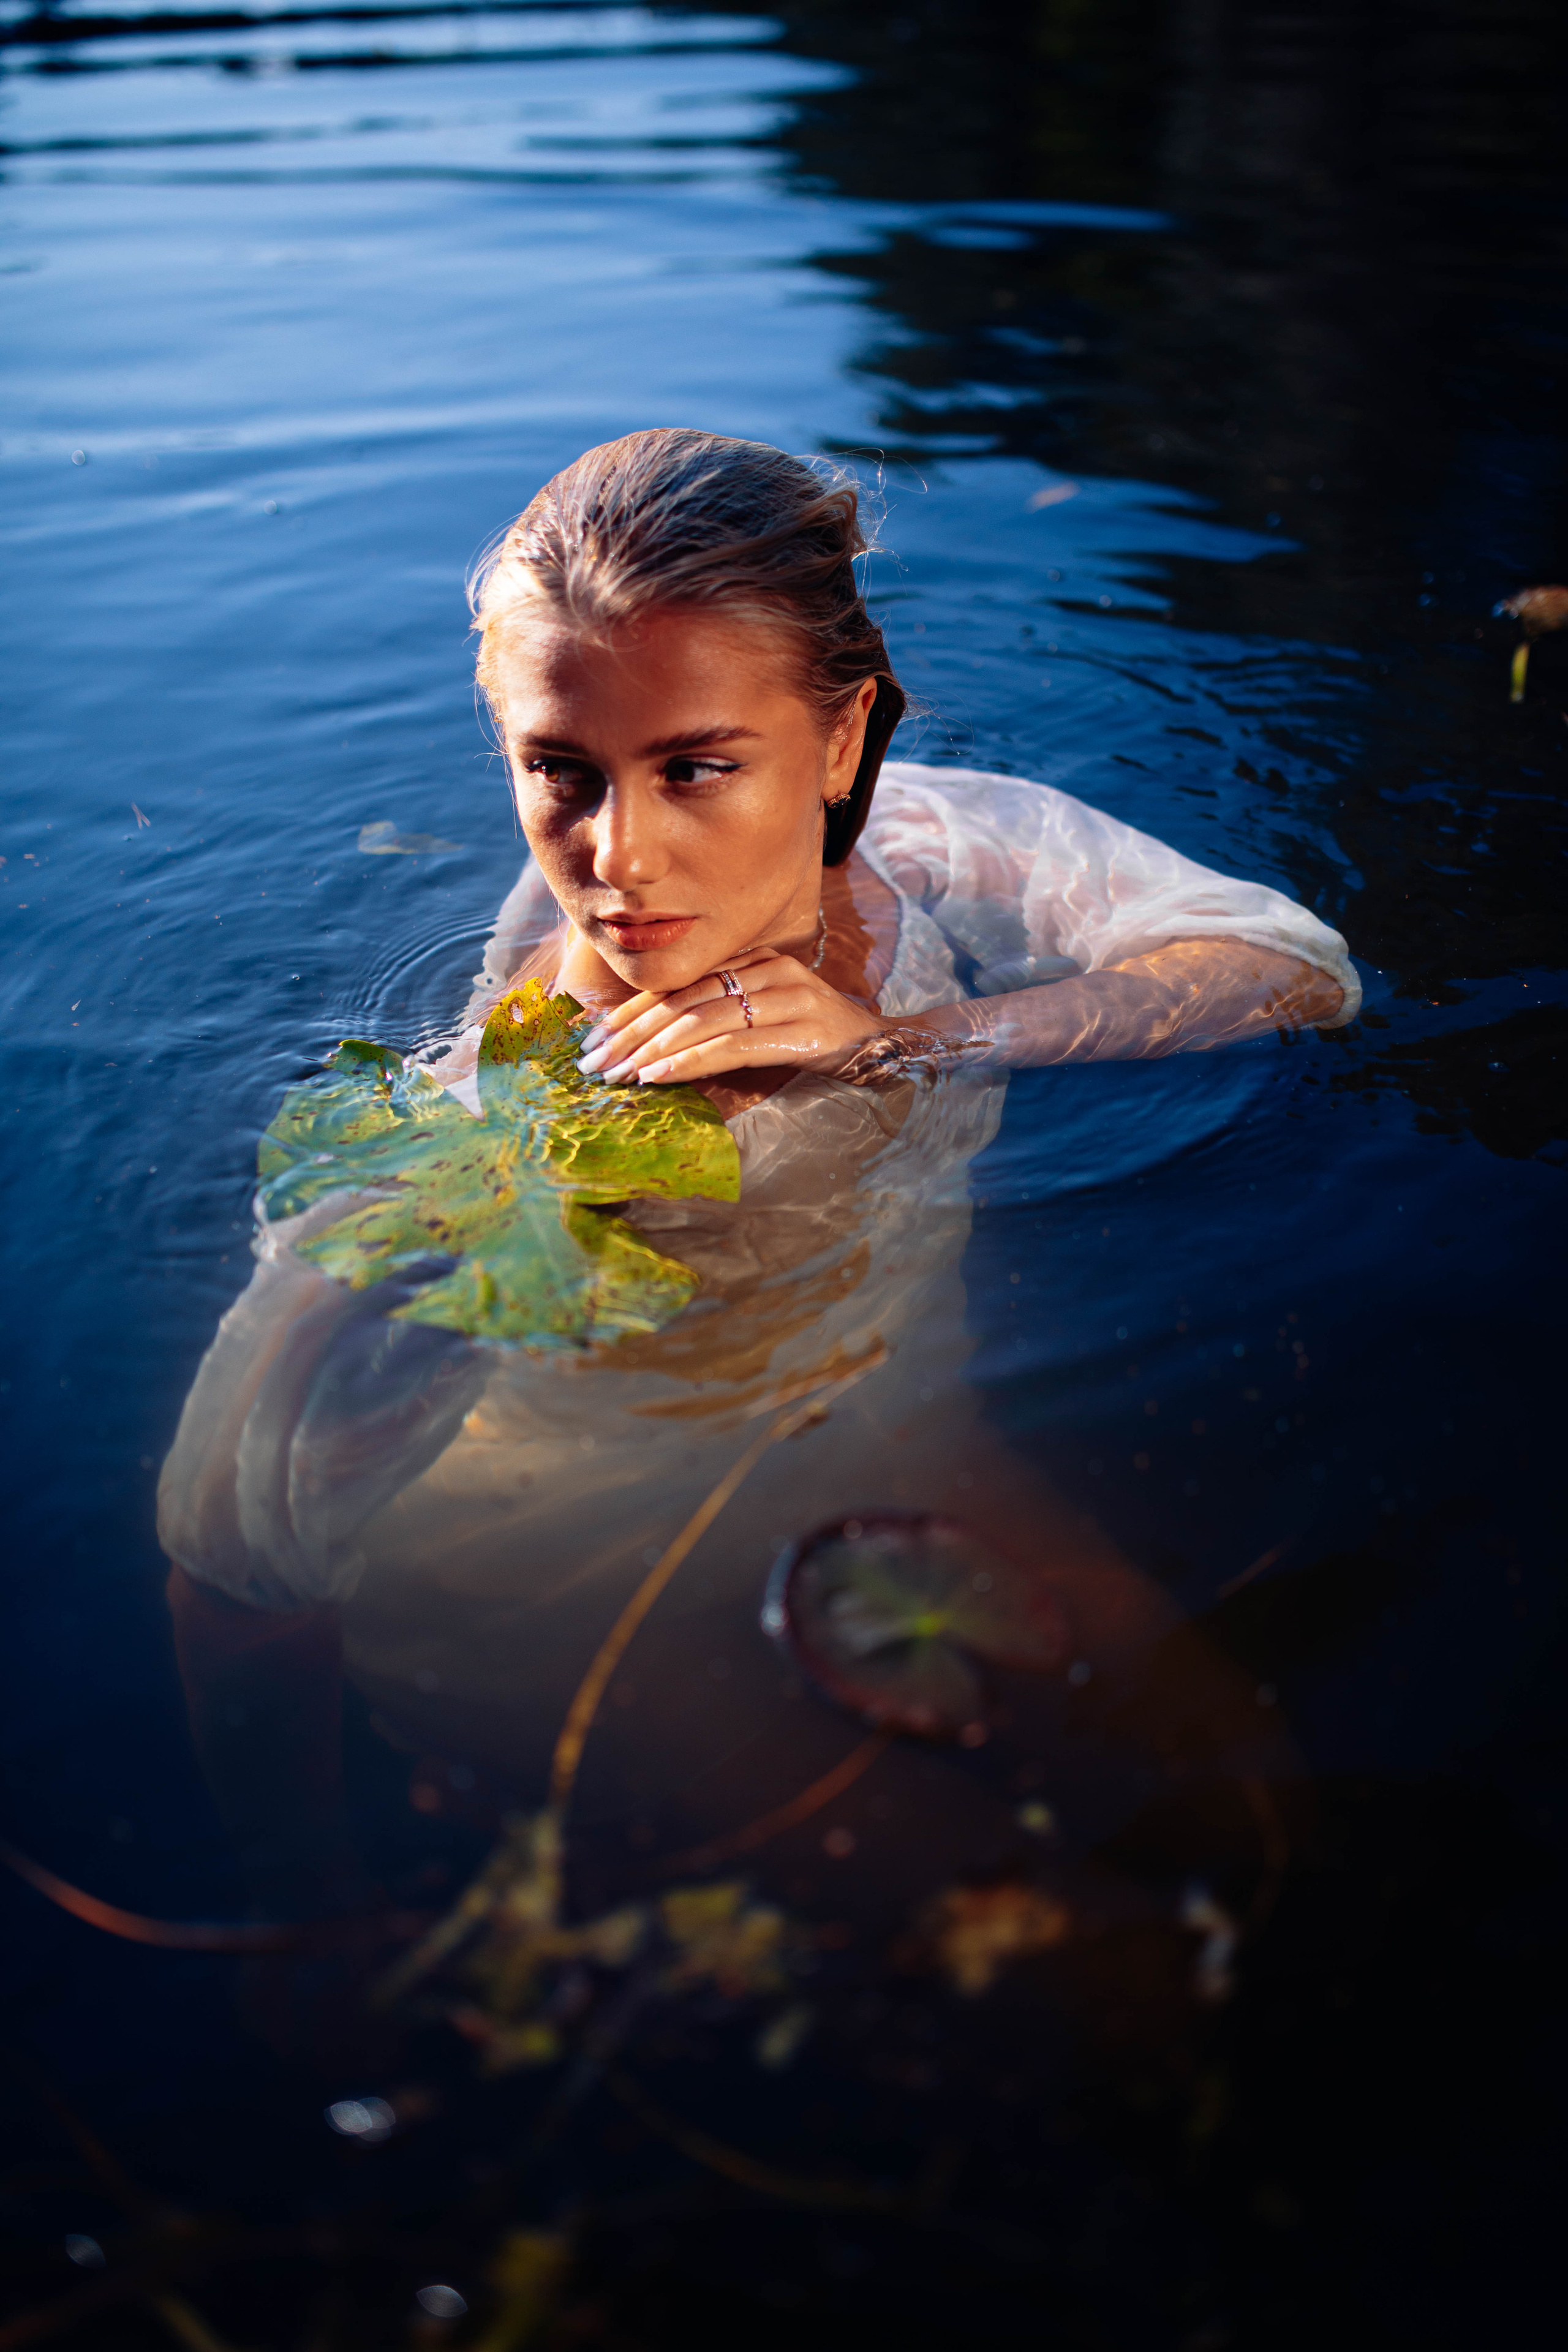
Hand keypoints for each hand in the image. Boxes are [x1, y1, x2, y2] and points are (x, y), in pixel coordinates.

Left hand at [574, 948, 888, 1085]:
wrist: (879, 1047)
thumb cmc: (810, 1036)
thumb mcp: (758, 1017)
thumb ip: (715, 1017)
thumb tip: (646, 1043)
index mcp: (752, 960)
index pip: (680, 985)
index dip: (632, 1011)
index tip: (594, 1038)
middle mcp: (768, 970)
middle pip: (684, 1001)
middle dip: (632, 1034)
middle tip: (594, 1062)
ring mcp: (787, 996)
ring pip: (703, 1021)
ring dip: (653, 1051)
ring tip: (619, 1074)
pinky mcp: (800, 1030)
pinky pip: (733, 1045)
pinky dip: (690, 1062)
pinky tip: (658, 1077)